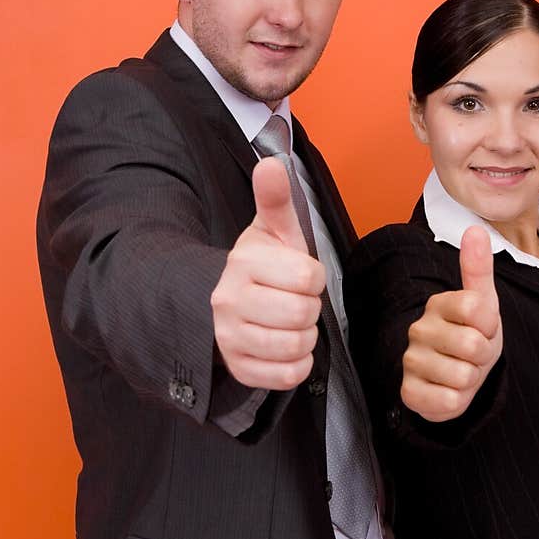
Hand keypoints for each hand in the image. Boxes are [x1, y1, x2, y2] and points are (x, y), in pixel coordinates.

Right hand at [211, 156, 324, 389]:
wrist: (223, 303)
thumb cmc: (262, 266)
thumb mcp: (272, 231)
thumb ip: (276, 199)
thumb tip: (271, 163)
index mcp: (243, 263)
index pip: (308, 278)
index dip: (315, 279)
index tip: (301, 276)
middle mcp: (228, 301)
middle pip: (303, 314)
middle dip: (310, 309)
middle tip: (296, 302)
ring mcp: (229, 338)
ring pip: (295, 346)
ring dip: (306, 338)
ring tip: (293, 325)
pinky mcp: (237, 368)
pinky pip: (286, 376)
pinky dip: (297, 365)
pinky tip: (288, 349)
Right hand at [400, 225, 502, 421]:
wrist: (457, 378)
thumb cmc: (472, 336)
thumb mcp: (483, 303)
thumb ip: (478, 269)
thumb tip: (474, 229)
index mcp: (439, 304)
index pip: (478, 308)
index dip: (490, 324)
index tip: (483, 328)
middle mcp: (420, 329)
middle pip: (472, 344)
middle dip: (483, 356)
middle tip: (473, 355)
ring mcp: (411, 361)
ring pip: (463, 376)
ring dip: (471, 380)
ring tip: (462, 372)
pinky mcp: (409, 392)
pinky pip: (448, 401)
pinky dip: (457, 401)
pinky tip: (448, 390)